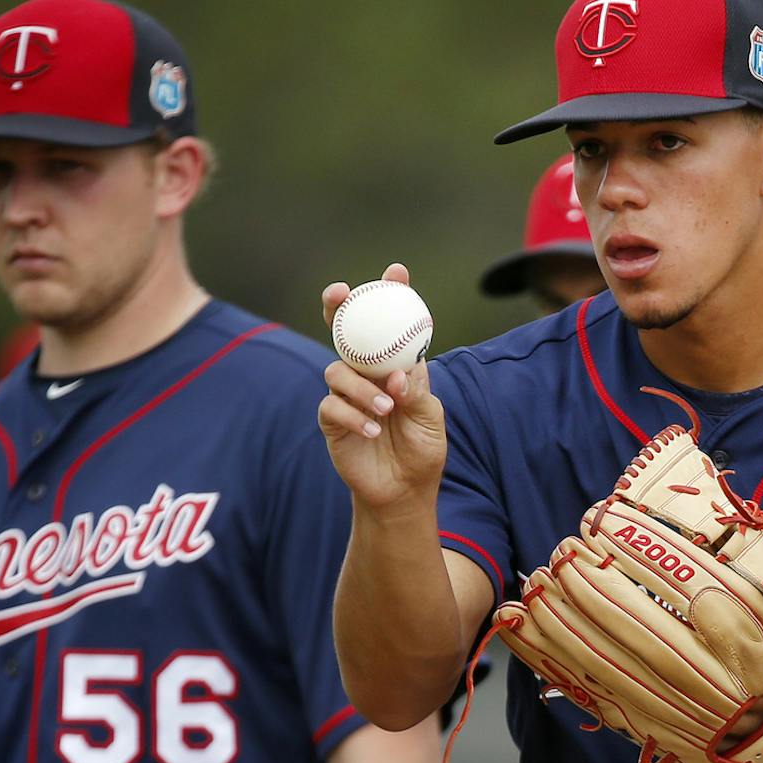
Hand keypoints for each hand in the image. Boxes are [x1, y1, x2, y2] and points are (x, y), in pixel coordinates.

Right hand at [317, 261, 450, 512]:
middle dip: (339, 307)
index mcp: (394, 366)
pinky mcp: (332, 421)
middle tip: (340, 292)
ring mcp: (346, 395)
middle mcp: (366, 374)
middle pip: (345, 332)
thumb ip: (418, 392)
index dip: (389, 295)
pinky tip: (372, 429)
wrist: (404, 491)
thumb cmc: (422, 450)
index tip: (396, 272)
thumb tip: (400, 374)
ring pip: (338, 371)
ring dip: (362, 387)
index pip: (390, 326)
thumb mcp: (430, 419)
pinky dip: (353, 415)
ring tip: (387, 409)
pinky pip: (331, 406)